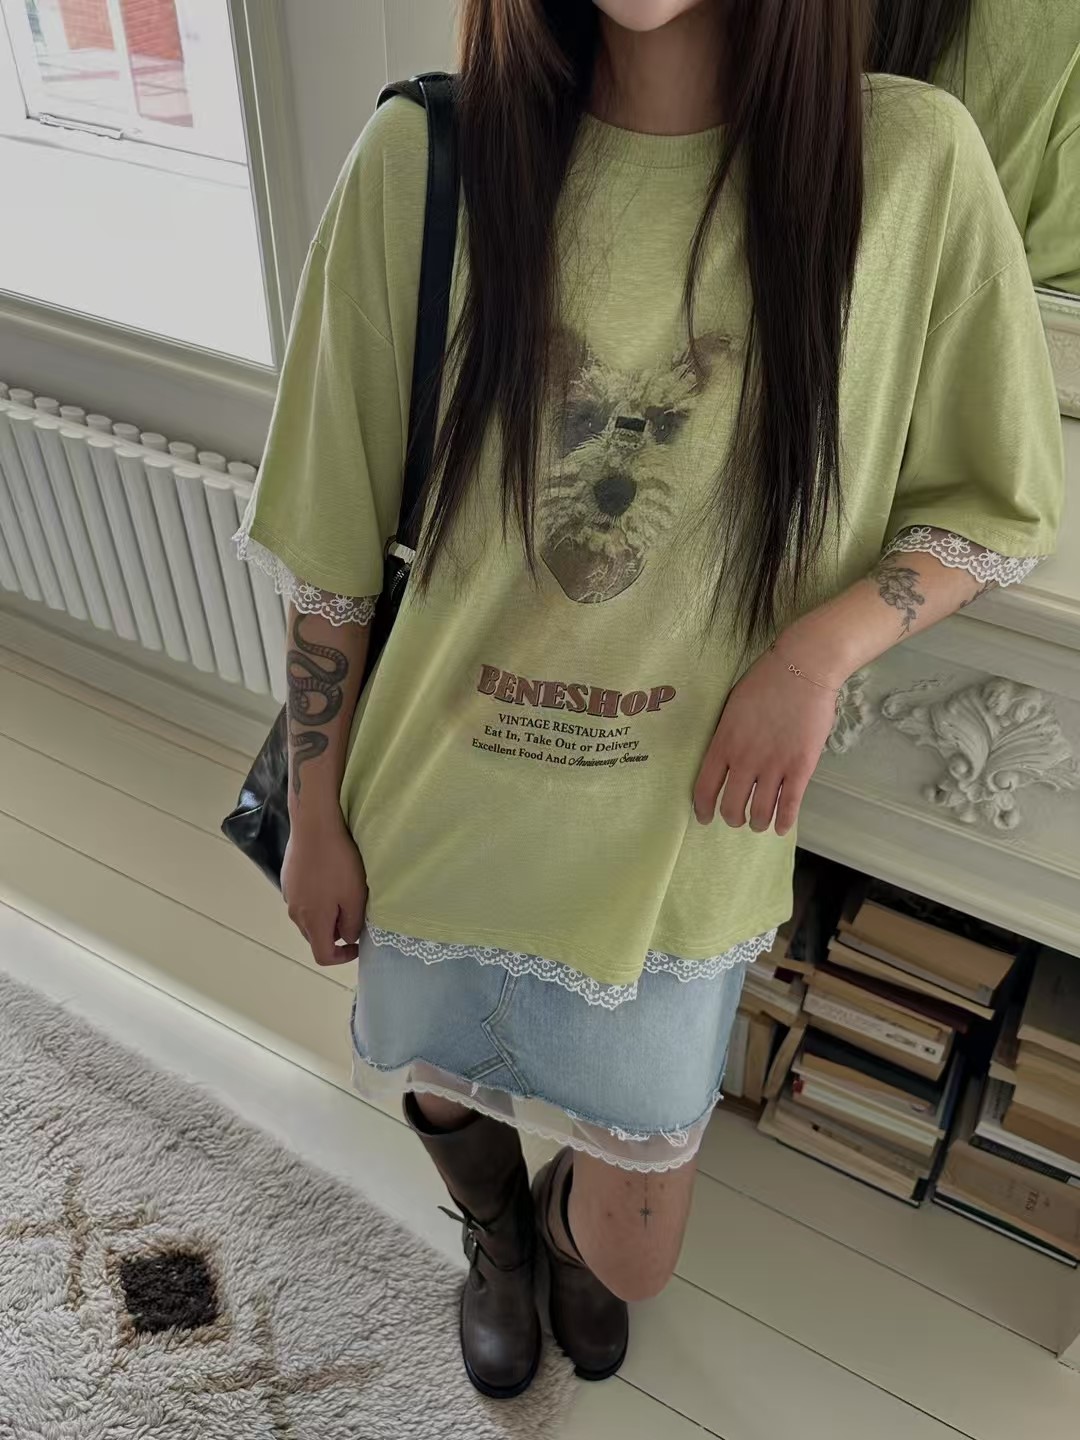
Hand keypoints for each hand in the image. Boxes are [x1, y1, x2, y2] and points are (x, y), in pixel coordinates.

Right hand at [281, 816, 367, 965]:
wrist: (314, 825)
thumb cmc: (338, 861)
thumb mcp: (355, 895)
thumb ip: (352, 924)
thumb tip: (347, 938)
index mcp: (312, 921)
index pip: (323, 955)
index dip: (343, 957)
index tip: (359, 945)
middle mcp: (295, 912)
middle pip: (315, 937)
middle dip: (335, 935)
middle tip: (354, 916)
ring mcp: (288, 894)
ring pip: (308, 917)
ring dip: (326, 916)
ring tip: (343, 895)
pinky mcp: (287, 878)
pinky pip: (303, 899)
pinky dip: (316, 900)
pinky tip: (328, 878)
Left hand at [693, 644, 840, 836]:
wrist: (801, 670)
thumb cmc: (765, 682)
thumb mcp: (731, 708)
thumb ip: (726, 736)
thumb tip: (724, 757)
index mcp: (724, 744)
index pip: (705, 788)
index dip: (703, 808)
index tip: (704, 817)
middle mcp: (745, 760)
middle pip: (731, 806)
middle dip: (732, 818)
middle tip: (736, 818)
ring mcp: (774, 766)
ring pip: (760, 811)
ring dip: (757, 823)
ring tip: (758, 823)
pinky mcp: (800, 767)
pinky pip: (790, 805)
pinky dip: (784, 821)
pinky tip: (781, 827)